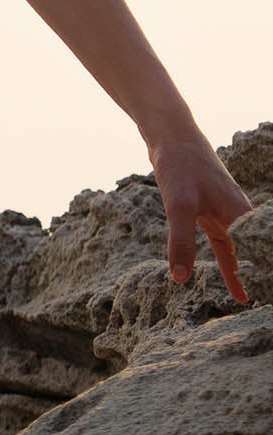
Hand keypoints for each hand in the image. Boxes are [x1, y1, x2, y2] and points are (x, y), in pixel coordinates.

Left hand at [146, 121, 253, 302]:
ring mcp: (223, 212)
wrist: (172, 136)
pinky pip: (221, 242)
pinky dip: (224, 258)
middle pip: (253, 250)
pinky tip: (227, 271)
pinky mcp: (209, 211)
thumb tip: (179, 279)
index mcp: (239, 215)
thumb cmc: (181, 166)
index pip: (259, 250)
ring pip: (236, 248)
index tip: (268, 292)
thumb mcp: (178, 206)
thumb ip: (180, 242)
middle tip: (263, 298)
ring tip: (245, 298)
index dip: (264, 270)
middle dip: (259, 272)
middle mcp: (236, 215)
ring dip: (240, 270)